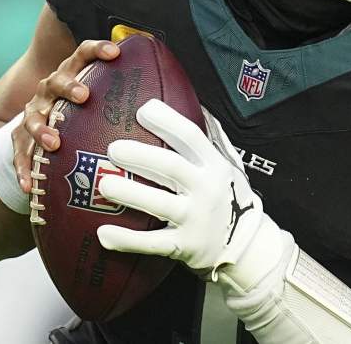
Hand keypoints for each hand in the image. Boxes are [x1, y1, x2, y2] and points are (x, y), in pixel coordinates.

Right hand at [15, 39, 120, 192]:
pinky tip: (28, 185)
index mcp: (72, 74)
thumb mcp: (102, 101)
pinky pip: (19, 153)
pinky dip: (23, 168)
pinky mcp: (19, 137)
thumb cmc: (83, 111)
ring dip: (42, 129)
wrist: (40, 125)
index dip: (98, 49)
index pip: (83, 54)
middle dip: (69, 87)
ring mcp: (33, 112)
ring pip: (33, 117)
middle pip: (57, 81)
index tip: (115, 53)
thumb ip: (128, 99)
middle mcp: (50, 89)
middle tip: (83, 96)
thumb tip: (173, 108)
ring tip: (53, 143)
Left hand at [96, 99, 266, 276]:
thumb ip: (213, 138)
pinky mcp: (185, 246)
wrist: (246, 246)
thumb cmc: (230, 198)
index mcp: (214, 165)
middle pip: (171, 167)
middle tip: (112, 148)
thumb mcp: (231, 166)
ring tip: (104, 185)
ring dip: (130, 194)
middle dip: (141, 156)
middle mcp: (207, 189)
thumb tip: (196, 104)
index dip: (167, 121)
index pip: (191, 136)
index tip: (143, 110)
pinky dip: (127, 240)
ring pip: (160, 205)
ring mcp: (196, 219)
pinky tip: (103, 234)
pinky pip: (152, 243)